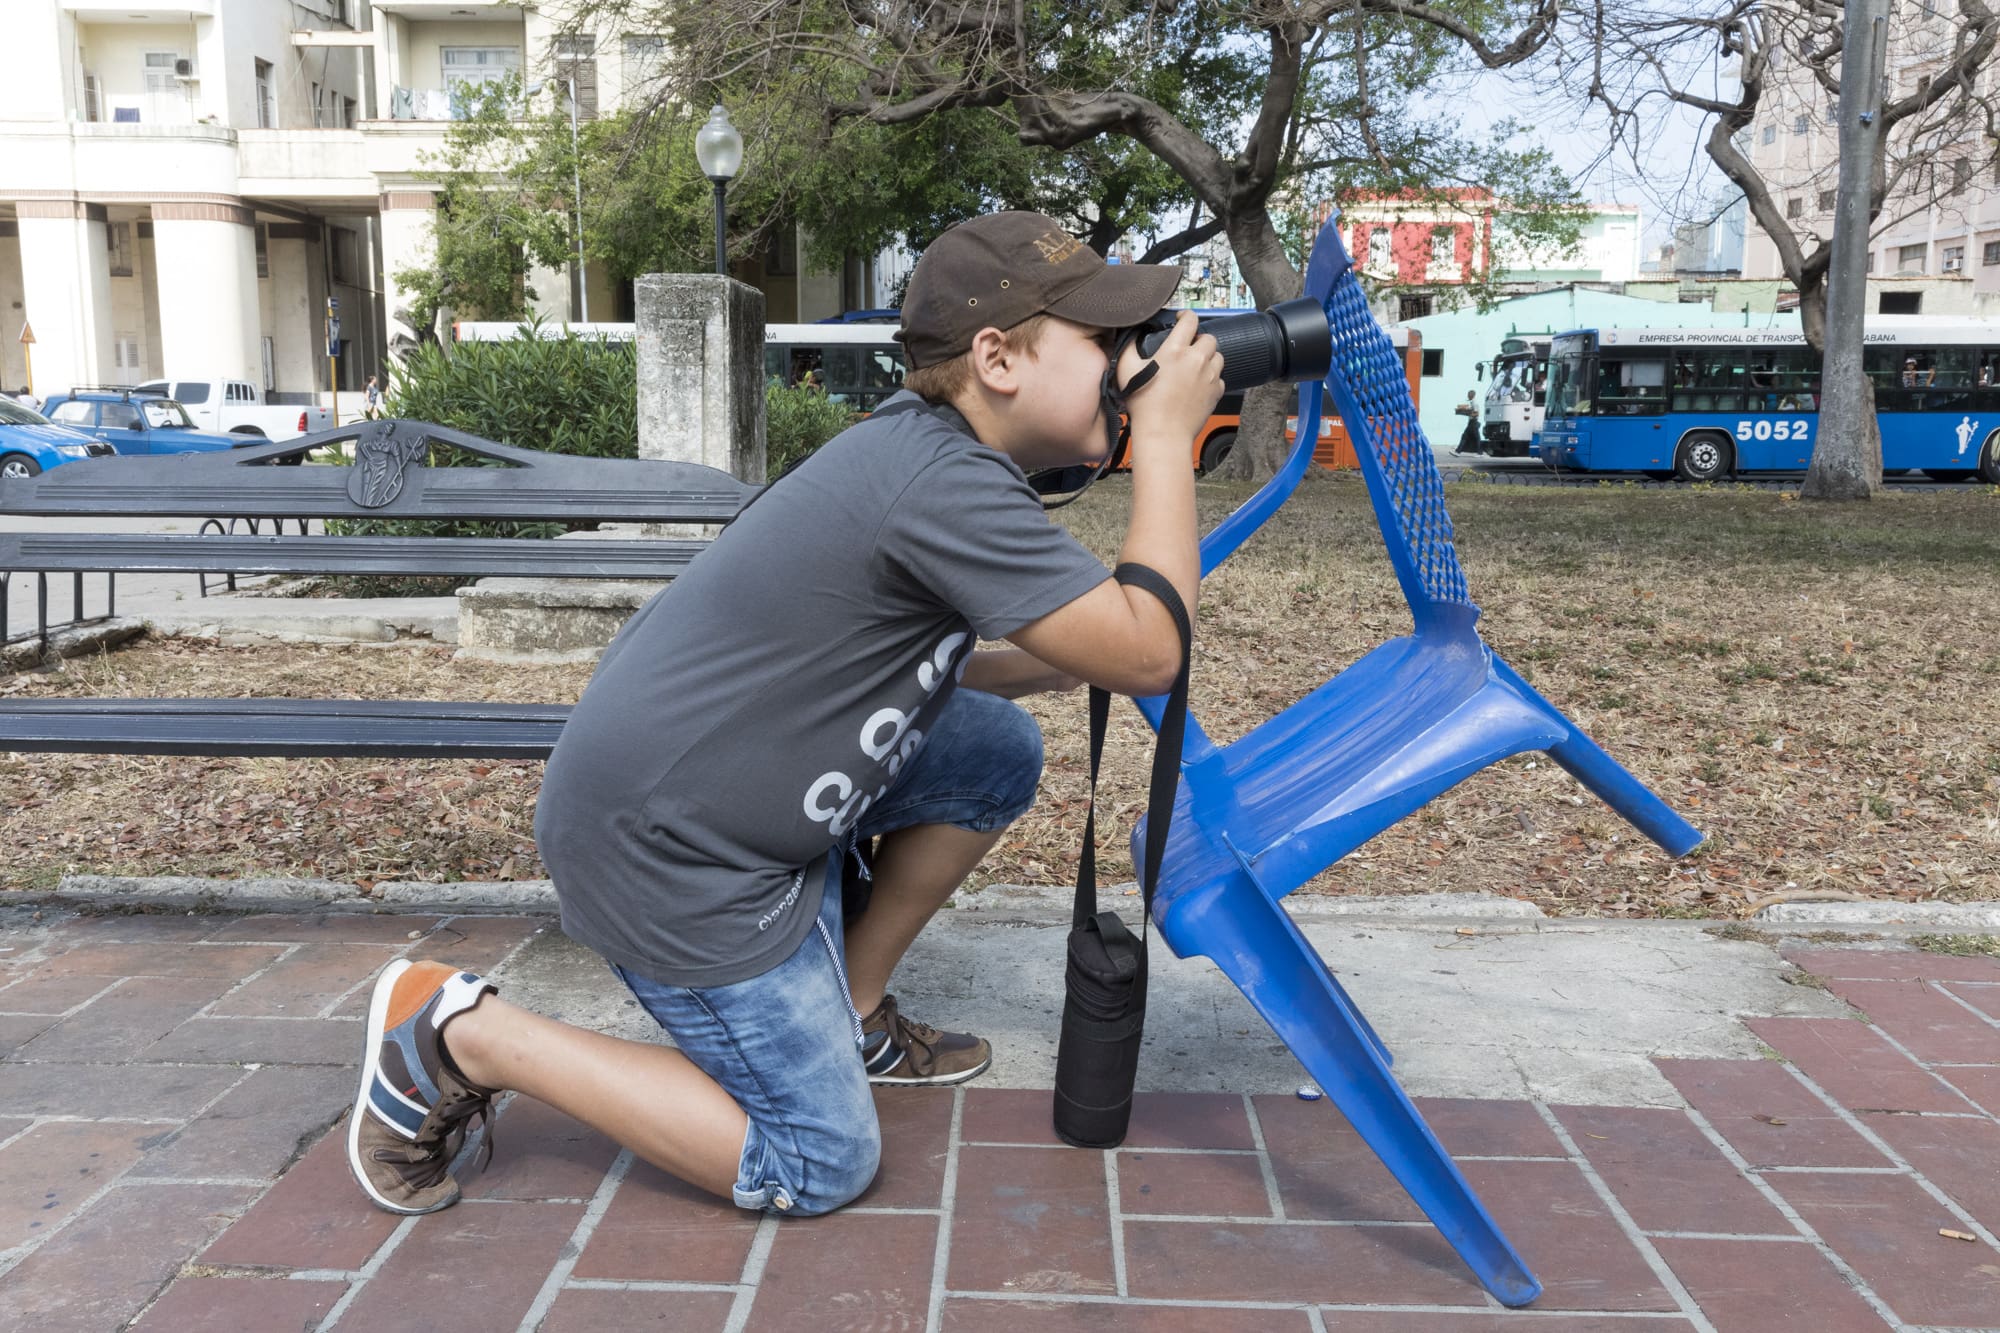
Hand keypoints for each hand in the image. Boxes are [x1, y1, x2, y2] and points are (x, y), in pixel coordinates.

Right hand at [1119, 312, 1222, 456]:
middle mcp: (1197, 359)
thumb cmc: (1144, 404)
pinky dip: (1212, 378)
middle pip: (1209, 337)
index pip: (1190, 319)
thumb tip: (1134, 334)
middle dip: (1199, 340)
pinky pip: (1220, 378)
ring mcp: (1210, 376)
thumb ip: (1130, 346)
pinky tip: (1199, 384)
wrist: (1163, 433)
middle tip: (1188, 348)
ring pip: (1218, 356)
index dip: (1186, 316)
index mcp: (1176, 350)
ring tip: (1195, 366)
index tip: (1181, 320)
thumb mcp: (1126, 370)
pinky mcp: (1216, 392)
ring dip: (1208, 357)